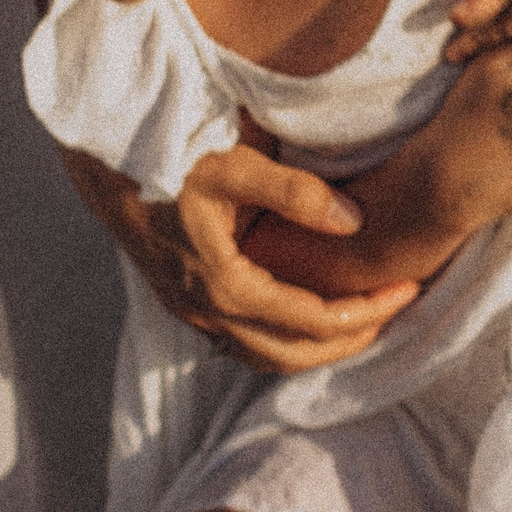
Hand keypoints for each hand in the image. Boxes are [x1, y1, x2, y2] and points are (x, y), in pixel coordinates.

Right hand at [60, 143, 417, 373]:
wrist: (104, 163)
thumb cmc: (171, 155)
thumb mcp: (233, 163)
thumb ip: (293, 191)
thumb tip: (354, 221)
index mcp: (224, 283)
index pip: (313, 320)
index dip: (367, 311)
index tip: (407, 289)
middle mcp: (208, 310)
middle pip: (293, 355)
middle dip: (350, 340)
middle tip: (396, 311)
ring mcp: (193, 311)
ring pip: (266, 356)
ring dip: (318, 346)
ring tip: (364, 318)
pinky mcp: (186, 303)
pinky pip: (245, 342)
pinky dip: (286, 339)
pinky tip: (312, 315)